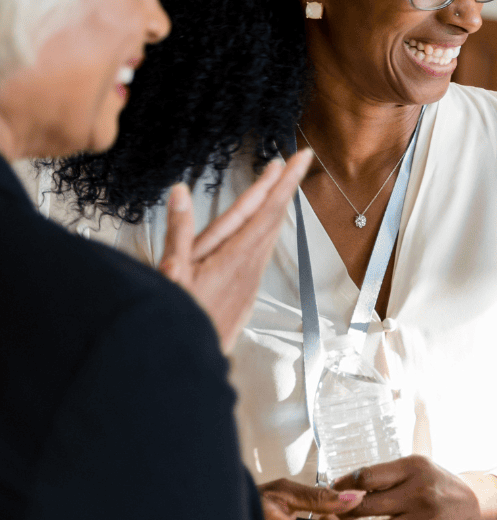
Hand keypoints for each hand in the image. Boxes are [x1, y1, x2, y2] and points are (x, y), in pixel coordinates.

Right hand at [158, 150, 311, 353]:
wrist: (188, 361)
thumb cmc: (179, 319)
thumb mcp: (173, 272)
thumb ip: (179, 230)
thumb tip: (181, 192)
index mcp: (236, 254)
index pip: (266, 208)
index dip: (284, 180)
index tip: (300, 158)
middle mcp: (250, 264)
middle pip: (273, 216)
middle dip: (285, 186)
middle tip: (296, 161)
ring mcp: (251, 279)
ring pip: (270, 234)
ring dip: (276, 207)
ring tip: (281, 186)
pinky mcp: (246, 291)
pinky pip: (261, 252)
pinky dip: (266, 230)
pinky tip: (264, 228)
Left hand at [333, 457, 496, 519]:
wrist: (479, 510)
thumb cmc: (439, 487)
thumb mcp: (418, 469)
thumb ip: (384, 476)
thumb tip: (338, 487)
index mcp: (415, 468)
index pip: (365, 477)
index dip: (340, 487)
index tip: (328, 495)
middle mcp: (420, 493)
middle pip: (364, 505)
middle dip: (337, 515)